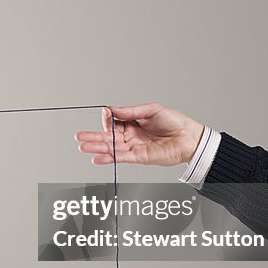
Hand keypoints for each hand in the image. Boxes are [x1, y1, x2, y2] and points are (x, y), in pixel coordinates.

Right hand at [75, 103, 204, 165]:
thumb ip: (130, 111)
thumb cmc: (174, 121)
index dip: (107, 118)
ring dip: (96, 148)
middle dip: (92, 137)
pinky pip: (121, 158)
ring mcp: (133, 147)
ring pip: (111, 148)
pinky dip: (109, 159)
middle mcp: (130, 135)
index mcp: (132, 122)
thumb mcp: (151, 110)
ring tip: (82, 147)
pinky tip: (97, 158)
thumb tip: (111, 109)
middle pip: (108, 137)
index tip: (105, 113)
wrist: (190, 137)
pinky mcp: (139, 157)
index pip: (113, 121)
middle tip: (78, 137)